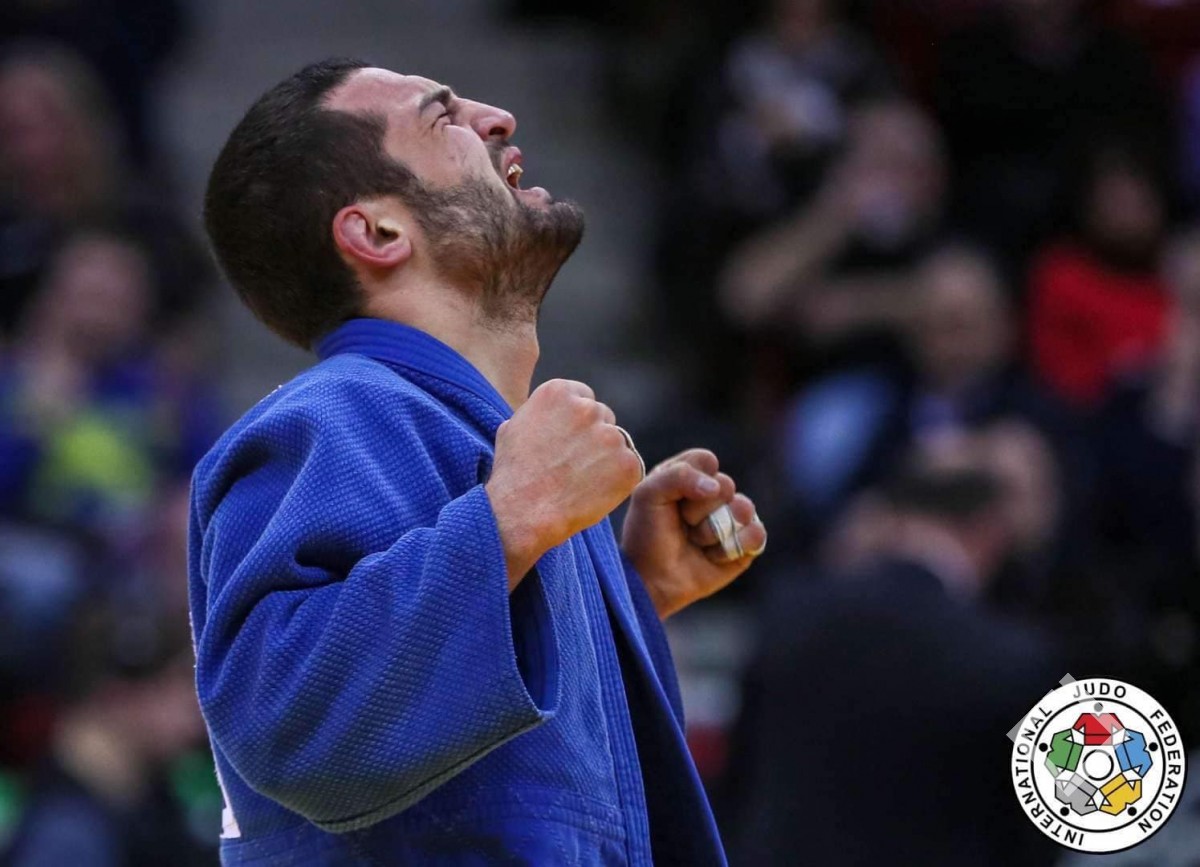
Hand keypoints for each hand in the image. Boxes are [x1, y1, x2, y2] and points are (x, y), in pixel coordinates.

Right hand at [486, 379, 642, 586]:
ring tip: (580, 483)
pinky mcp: (628, 463)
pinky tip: (593, 494)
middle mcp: (588, 408)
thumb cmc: (513, 474)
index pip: (583, 398)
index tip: (567, 443)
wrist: (522, 511)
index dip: (576, 423)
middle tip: (575, 466)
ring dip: (606, 459)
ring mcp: (611, 435)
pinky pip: (630, 468)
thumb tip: (547, 416)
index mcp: (559, 392)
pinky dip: (618, 482)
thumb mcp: (512, 428)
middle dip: (594, 438)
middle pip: (604, 417)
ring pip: (617, 443)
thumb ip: (538, 414)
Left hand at [621, 449, 765, 618]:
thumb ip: (679, 476)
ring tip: (697, 542)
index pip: (707, 461)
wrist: (651, 580)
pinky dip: (734, 547)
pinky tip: (713, 556)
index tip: (671, 500)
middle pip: (725, 485)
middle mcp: (713, 494)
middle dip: (699, 511)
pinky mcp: (745, 544)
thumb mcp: (648, 495)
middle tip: (682, 526)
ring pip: (743, 509)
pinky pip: (756, 534)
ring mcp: (731, 518)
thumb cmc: (647, 535)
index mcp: (689, 475)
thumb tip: (717, 487)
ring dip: (714, 531)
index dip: (691, 480)